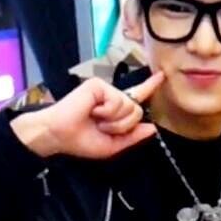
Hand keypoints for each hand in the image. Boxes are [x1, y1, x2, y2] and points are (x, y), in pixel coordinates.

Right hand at [11, 73, 163, 158]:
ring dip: (114, 121)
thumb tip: (153, 128)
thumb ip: (133, 137)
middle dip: (122, 126)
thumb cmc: (81, 141)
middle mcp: (113, 96)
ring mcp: (106, 89)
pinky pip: (117, 101)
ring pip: (129, 107)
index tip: (162, 75)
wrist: (59, 135)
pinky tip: (93, 112)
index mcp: (116, 109)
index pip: (137, 97)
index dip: (150, 87)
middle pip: (137, 111)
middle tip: (102, 127)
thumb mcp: (112, 145)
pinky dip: (107, 112)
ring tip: (96, 120)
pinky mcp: (98, 85)